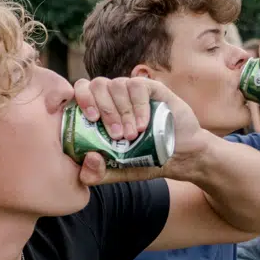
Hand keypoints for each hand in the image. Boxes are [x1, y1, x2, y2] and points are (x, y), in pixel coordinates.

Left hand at [72, 79, 207, 186]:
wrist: (180, 157)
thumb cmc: (145, 160)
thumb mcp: (118, 172)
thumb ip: (98, 174)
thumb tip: (88, 158)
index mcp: (98, 110)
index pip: (80, 90)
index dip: (81, 99)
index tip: (92, 119)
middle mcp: (113, 97)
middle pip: (96, 85)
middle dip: (105, 111)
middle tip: (117, 136)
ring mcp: (131, 91)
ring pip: (116, 84)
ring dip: (122, 111)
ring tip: (133, 135)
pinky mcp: (152, 88)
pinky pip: (137, 85)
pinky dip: (138, 105)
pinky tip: (144, 125)